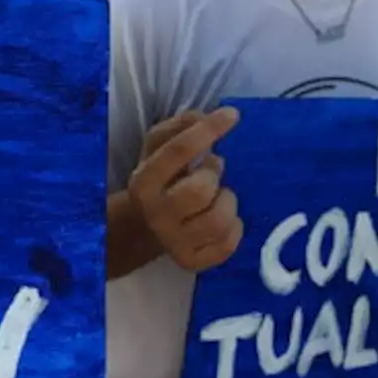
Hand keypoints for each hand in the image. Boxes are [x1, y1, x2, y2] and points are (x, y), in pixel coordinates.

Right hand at [127, 107, 241, 271]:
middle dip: (213, 174)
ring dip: (227, 201)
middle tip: (212, 169)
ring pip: (218, 220)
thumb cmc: (159, 179)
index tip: (232, 115)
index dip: (208, 130)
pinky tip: (225, 218)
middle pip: (200, 190)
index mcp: (143, 182)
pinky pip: (227, 244)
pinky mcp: (192, 262)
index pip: (178, 152)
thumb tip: (202, 117)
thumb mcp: (157, 148)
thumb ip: (177, 128)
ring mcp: (174, 243)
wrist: (143, 227)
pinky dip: (234, 227)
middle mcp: (156, 215)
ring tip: (220, 194)